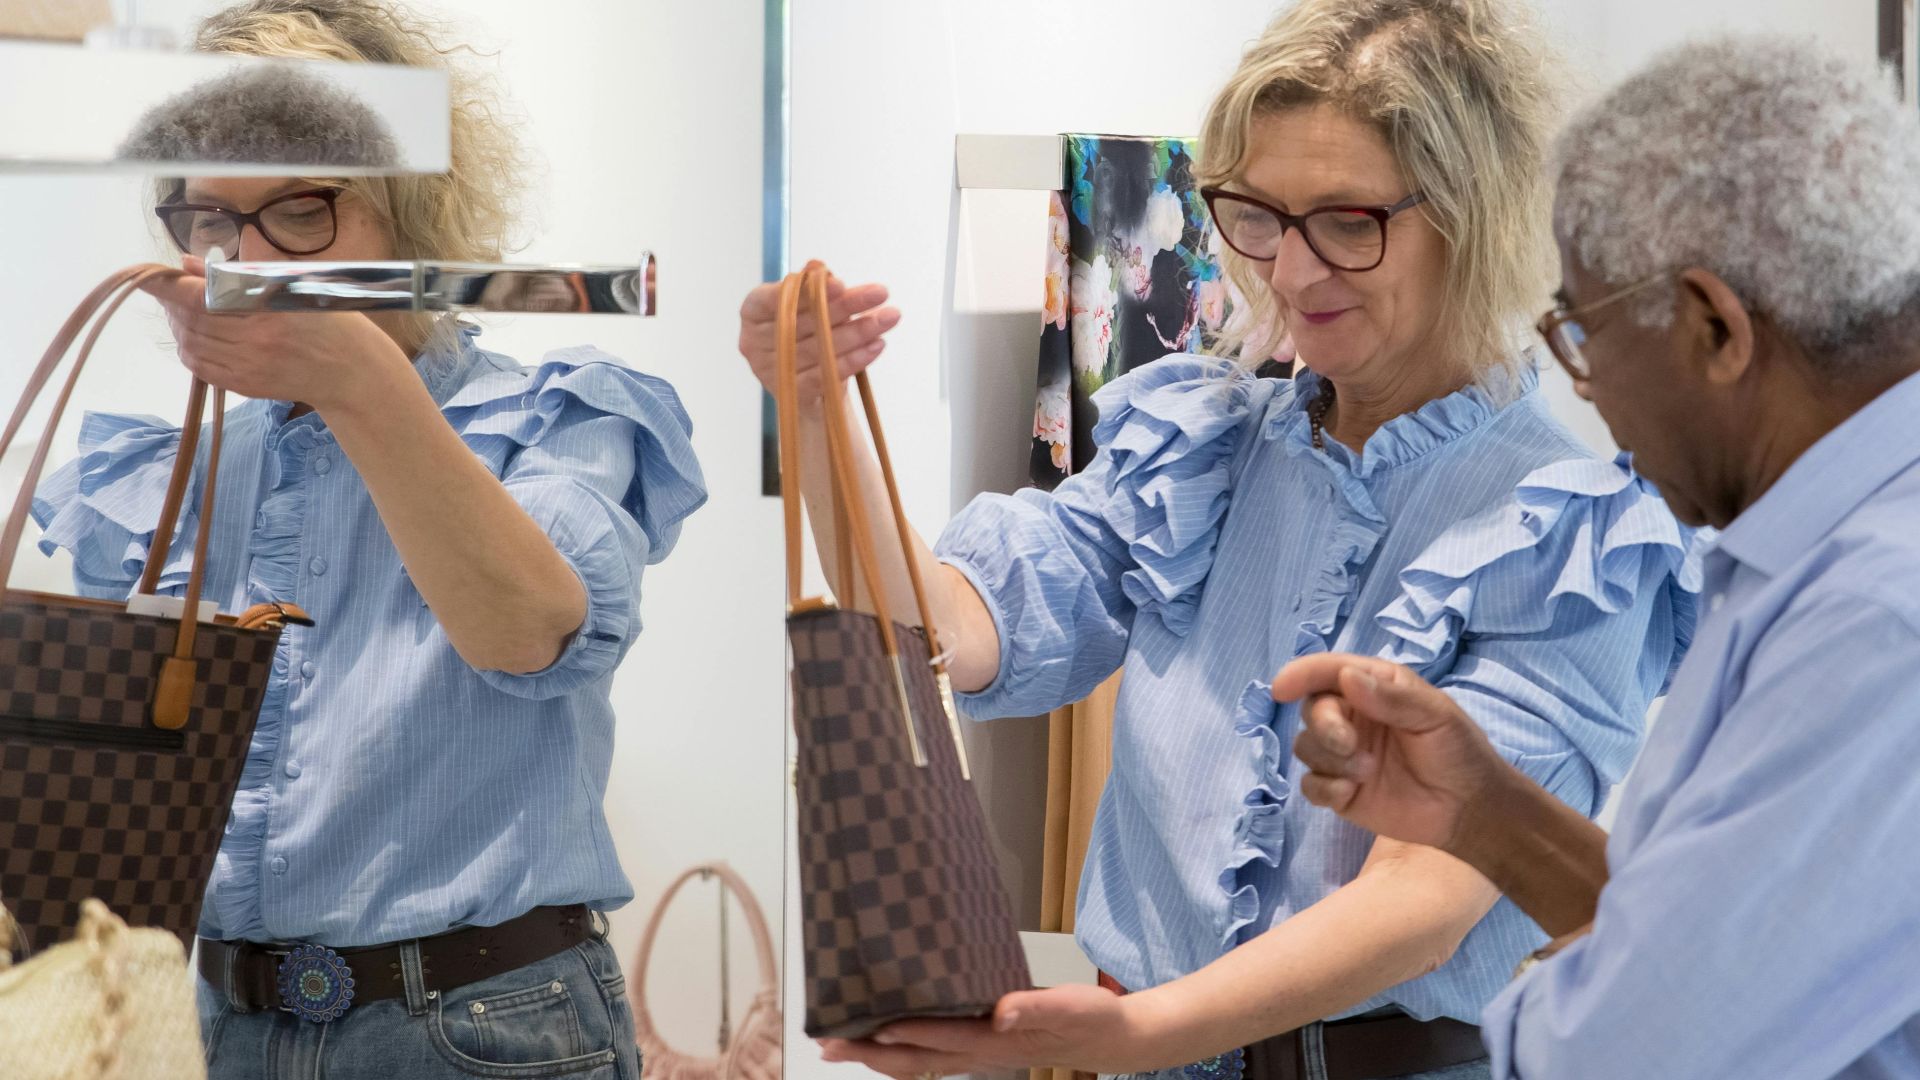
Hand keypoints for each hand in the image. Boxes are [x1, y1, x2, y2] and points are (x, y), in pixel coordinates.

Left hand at [139, 255, 411, 411]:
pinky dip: (189, 348)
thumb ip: (239, 274)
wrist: (353, 372)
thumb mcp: (292, 285)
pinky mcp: (245, 387)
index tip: (147, 274)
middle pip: (191, 321)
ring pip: (191, 344)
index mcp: (268, 313)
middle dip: (172, 302)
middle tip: (170, 287)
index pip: (201, 297)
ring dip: (178, 325)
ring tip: (183, 309)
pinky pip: (201, 367)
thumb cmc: (330, 320)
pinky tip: (196, 335)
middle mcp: (254, 344)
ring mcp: (248, 369)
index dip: (169, 286)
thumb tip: (189, 264)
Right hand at [737, 273, 898, 403]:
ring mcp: (770, 371)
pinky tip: (876, 345)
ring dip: (859, 331)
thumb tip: (821, 271)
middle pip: (805, 321)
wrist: (810, 387)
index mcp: (753, 312)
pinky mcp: (792, 394)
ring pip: (820, 348)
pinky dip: (855, 359)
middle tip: (880, 293)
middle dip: (847, 306)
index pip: (774, 297)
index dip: (806, 291)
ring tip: (888, 317)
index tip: (841, 284)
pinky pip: (827, 374)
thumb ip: (816, 289)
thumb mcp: (810, 306)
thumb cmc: (807, 335)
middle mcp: (755, 342)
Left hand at [819, 983, 1169, 1077]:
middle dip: (869, 1052)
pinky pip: (930, 1054)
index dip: (904, 1033)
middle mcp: (980, 1052)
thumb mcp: (1071, 1007)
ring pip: (916, 1062)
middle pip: (914, 1059)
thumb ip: (1036, 1008)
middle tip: (827, 1042)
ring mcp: (978, 1054)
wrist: (1109, 1037)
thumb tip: (1002, 1011)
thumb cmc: (1090, 1017)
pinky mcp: (981, 1045)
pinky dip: (900, 1047)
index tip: (868, 1025)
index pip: (940, 1039)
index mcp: (997, 1041)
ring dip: (876, 1055)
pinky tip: (885, 1032)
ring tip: (839, 1043)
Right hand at [1275, 654, 1513, 854]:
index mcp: (1373, 688)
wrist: (1470, 810)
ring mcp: (1344, 755)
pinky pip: (1310, 785)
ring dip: (1330, 760)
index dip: (1302, 674)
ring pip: (1305, 747)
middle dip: (1324, 725)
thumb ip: (1392, 697)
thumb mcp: (1436, 715)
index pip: (1329, 672)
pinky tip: (1351, 794)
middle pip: (1311, 710)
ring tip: (1368, 773)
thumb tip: (1346, 677)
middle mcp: (1352, 717)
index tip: (1281, 687)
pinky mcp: (1339, 791)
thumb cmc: (1459, 752)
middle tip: (1349, 744)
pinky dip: (1325, 788)